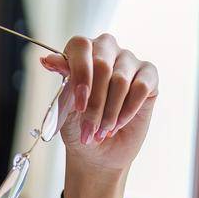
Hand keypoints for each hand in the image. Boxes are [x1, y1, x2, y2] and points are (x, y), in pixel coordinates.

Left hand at [40, 32, 157, 176]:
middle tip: (89, 128)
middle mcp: (106, 50)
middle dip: (94, 102)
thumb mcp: (65, 106)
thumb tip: (48, 58)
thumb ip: (63, 81)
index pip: (80, 46)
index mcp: (81, 52)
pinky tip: (118, 125)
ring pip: (120, 80)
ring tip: (102, 132)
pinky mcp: (149, 76)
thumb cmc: (78, 125)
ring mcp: (129, 61)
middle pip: (102, 64)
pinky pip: (140, 88)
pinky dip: (128, 111)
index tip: (78, 105)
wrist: (98, 151)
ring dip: (109, 112)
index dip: (79, 75)